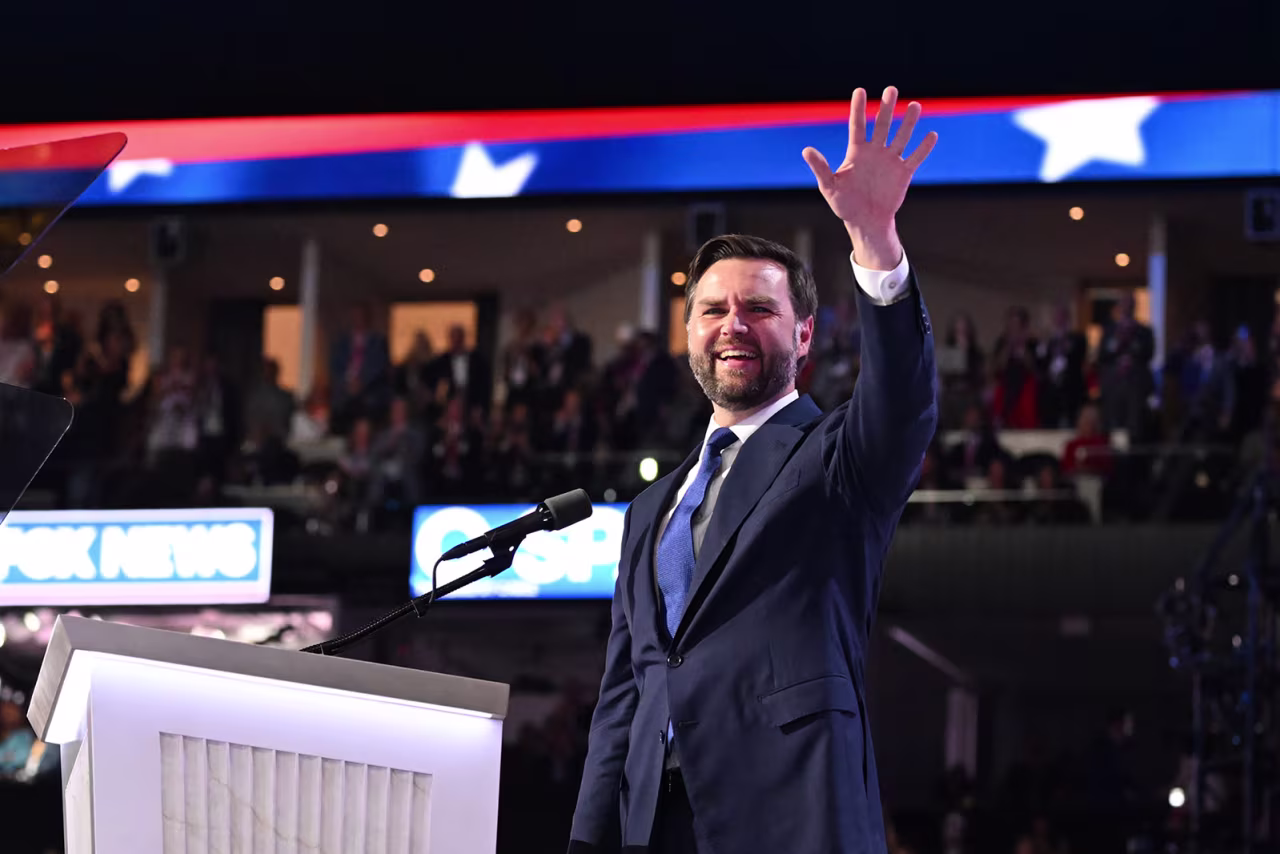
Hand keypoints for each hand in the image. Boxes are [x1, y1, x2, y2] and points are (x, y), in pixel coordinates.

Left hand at [803, 86, 937, 268]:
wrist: (865, 222)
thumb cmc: (844, 204)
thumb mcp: (829, 187)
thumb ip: (820, 168)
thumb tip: (806, 150)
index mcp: (856, 152)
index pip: (857, 125)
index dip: (858, 108)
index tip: (859, 90)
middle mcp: (875, 152)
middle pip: (882, 125)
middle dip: (886, 107)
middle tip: (891, 89)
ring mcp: (890, 161)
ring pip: (901, 137)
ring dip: (908, 122)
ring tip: (915, 106)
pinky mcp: (903, 173)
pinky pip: (915, 157)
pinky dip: (923, 148)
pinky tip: (931, 135)